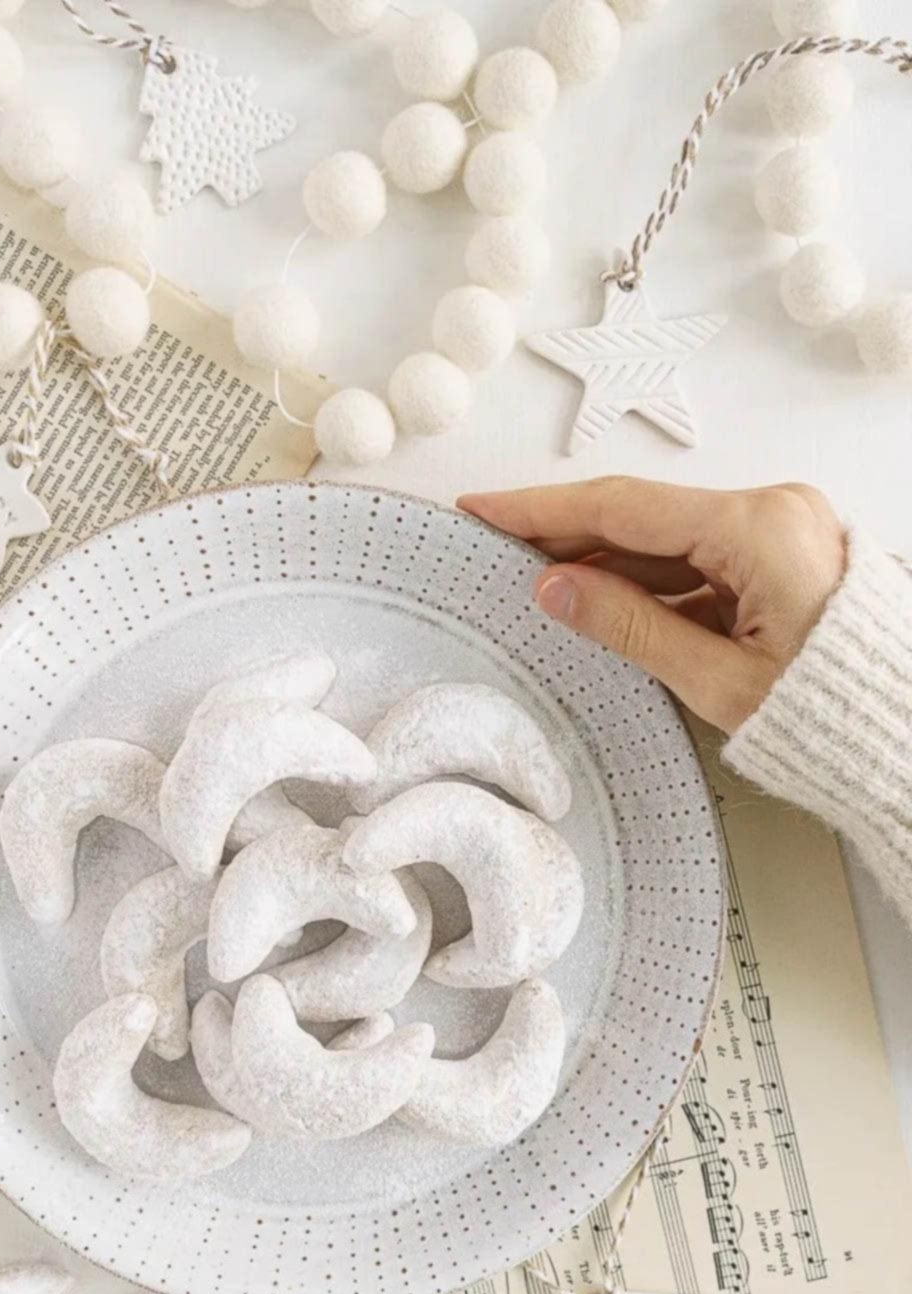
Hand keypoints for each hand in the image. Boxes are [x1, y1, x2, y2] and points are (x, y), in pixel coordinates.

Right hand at [457, 478, 846, 733]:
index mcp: (758, 529)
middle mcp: (772, 511)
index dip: (543, 511)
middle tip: (493, 549)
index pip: (623, 508)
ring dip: (604, 563)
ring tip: (536, 583)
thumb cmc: (835, 711)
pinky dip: (648, 581)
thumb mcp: (719, 681)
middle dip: (565, 537)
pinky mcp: (782, 552)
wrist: (905, 723)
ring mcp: (780, 529)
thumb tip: (558, 589)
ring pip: (667, 540)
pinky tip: (600, 600)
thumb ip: (630, 628)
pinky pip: (698, 558)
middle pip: (642, 518)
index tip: (485, 508)